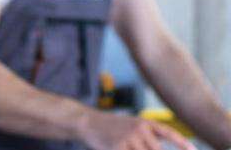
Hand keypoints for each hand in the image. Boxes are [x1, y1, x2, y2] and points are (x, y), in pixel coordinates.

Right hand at [80, 111, 195, 149]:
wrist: (88, 122)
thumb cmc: (112, 127)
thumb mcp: (131, 126)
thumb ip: (148, 136)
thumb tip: (160, 146)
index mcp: (144, 122)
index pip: (168, 133)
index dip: (181, 143)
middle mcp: (139, 128)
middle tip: (139, 148)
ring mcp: (128, 138)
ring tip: (126, 146)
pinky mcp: (118, 147)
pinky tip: (119, 148)